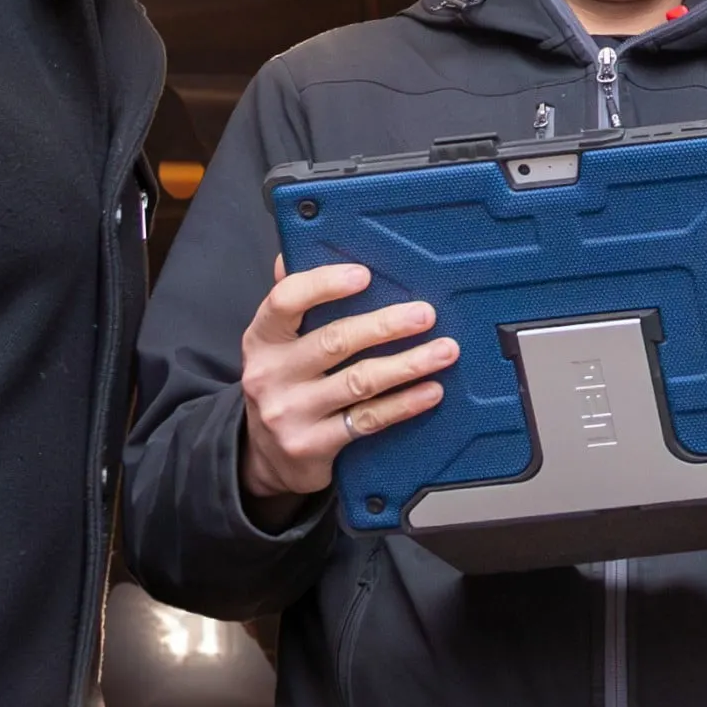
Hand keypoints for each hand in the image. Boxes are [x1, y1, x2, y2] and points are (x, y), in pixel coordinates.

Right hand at [239, 262, 458, 501]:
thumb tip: (296, 248)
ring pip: (359, 382)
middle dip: (386, 325)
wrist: (265, 457)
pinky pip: (368, 420)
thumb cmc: (284, 384)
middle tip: (426, 313)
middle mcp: (270, 374)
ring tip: (445, 350)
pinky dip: (404, 404)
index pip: (286, 301)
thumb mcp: (276, 343)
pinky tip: (431, 391)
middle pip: (335, 341)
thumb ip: (291, 300)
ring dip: (409, 363)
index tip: (364, 275)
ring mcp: (290, 412)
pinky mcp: (312, 445)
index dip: (325, 284)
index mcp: (262, 338)